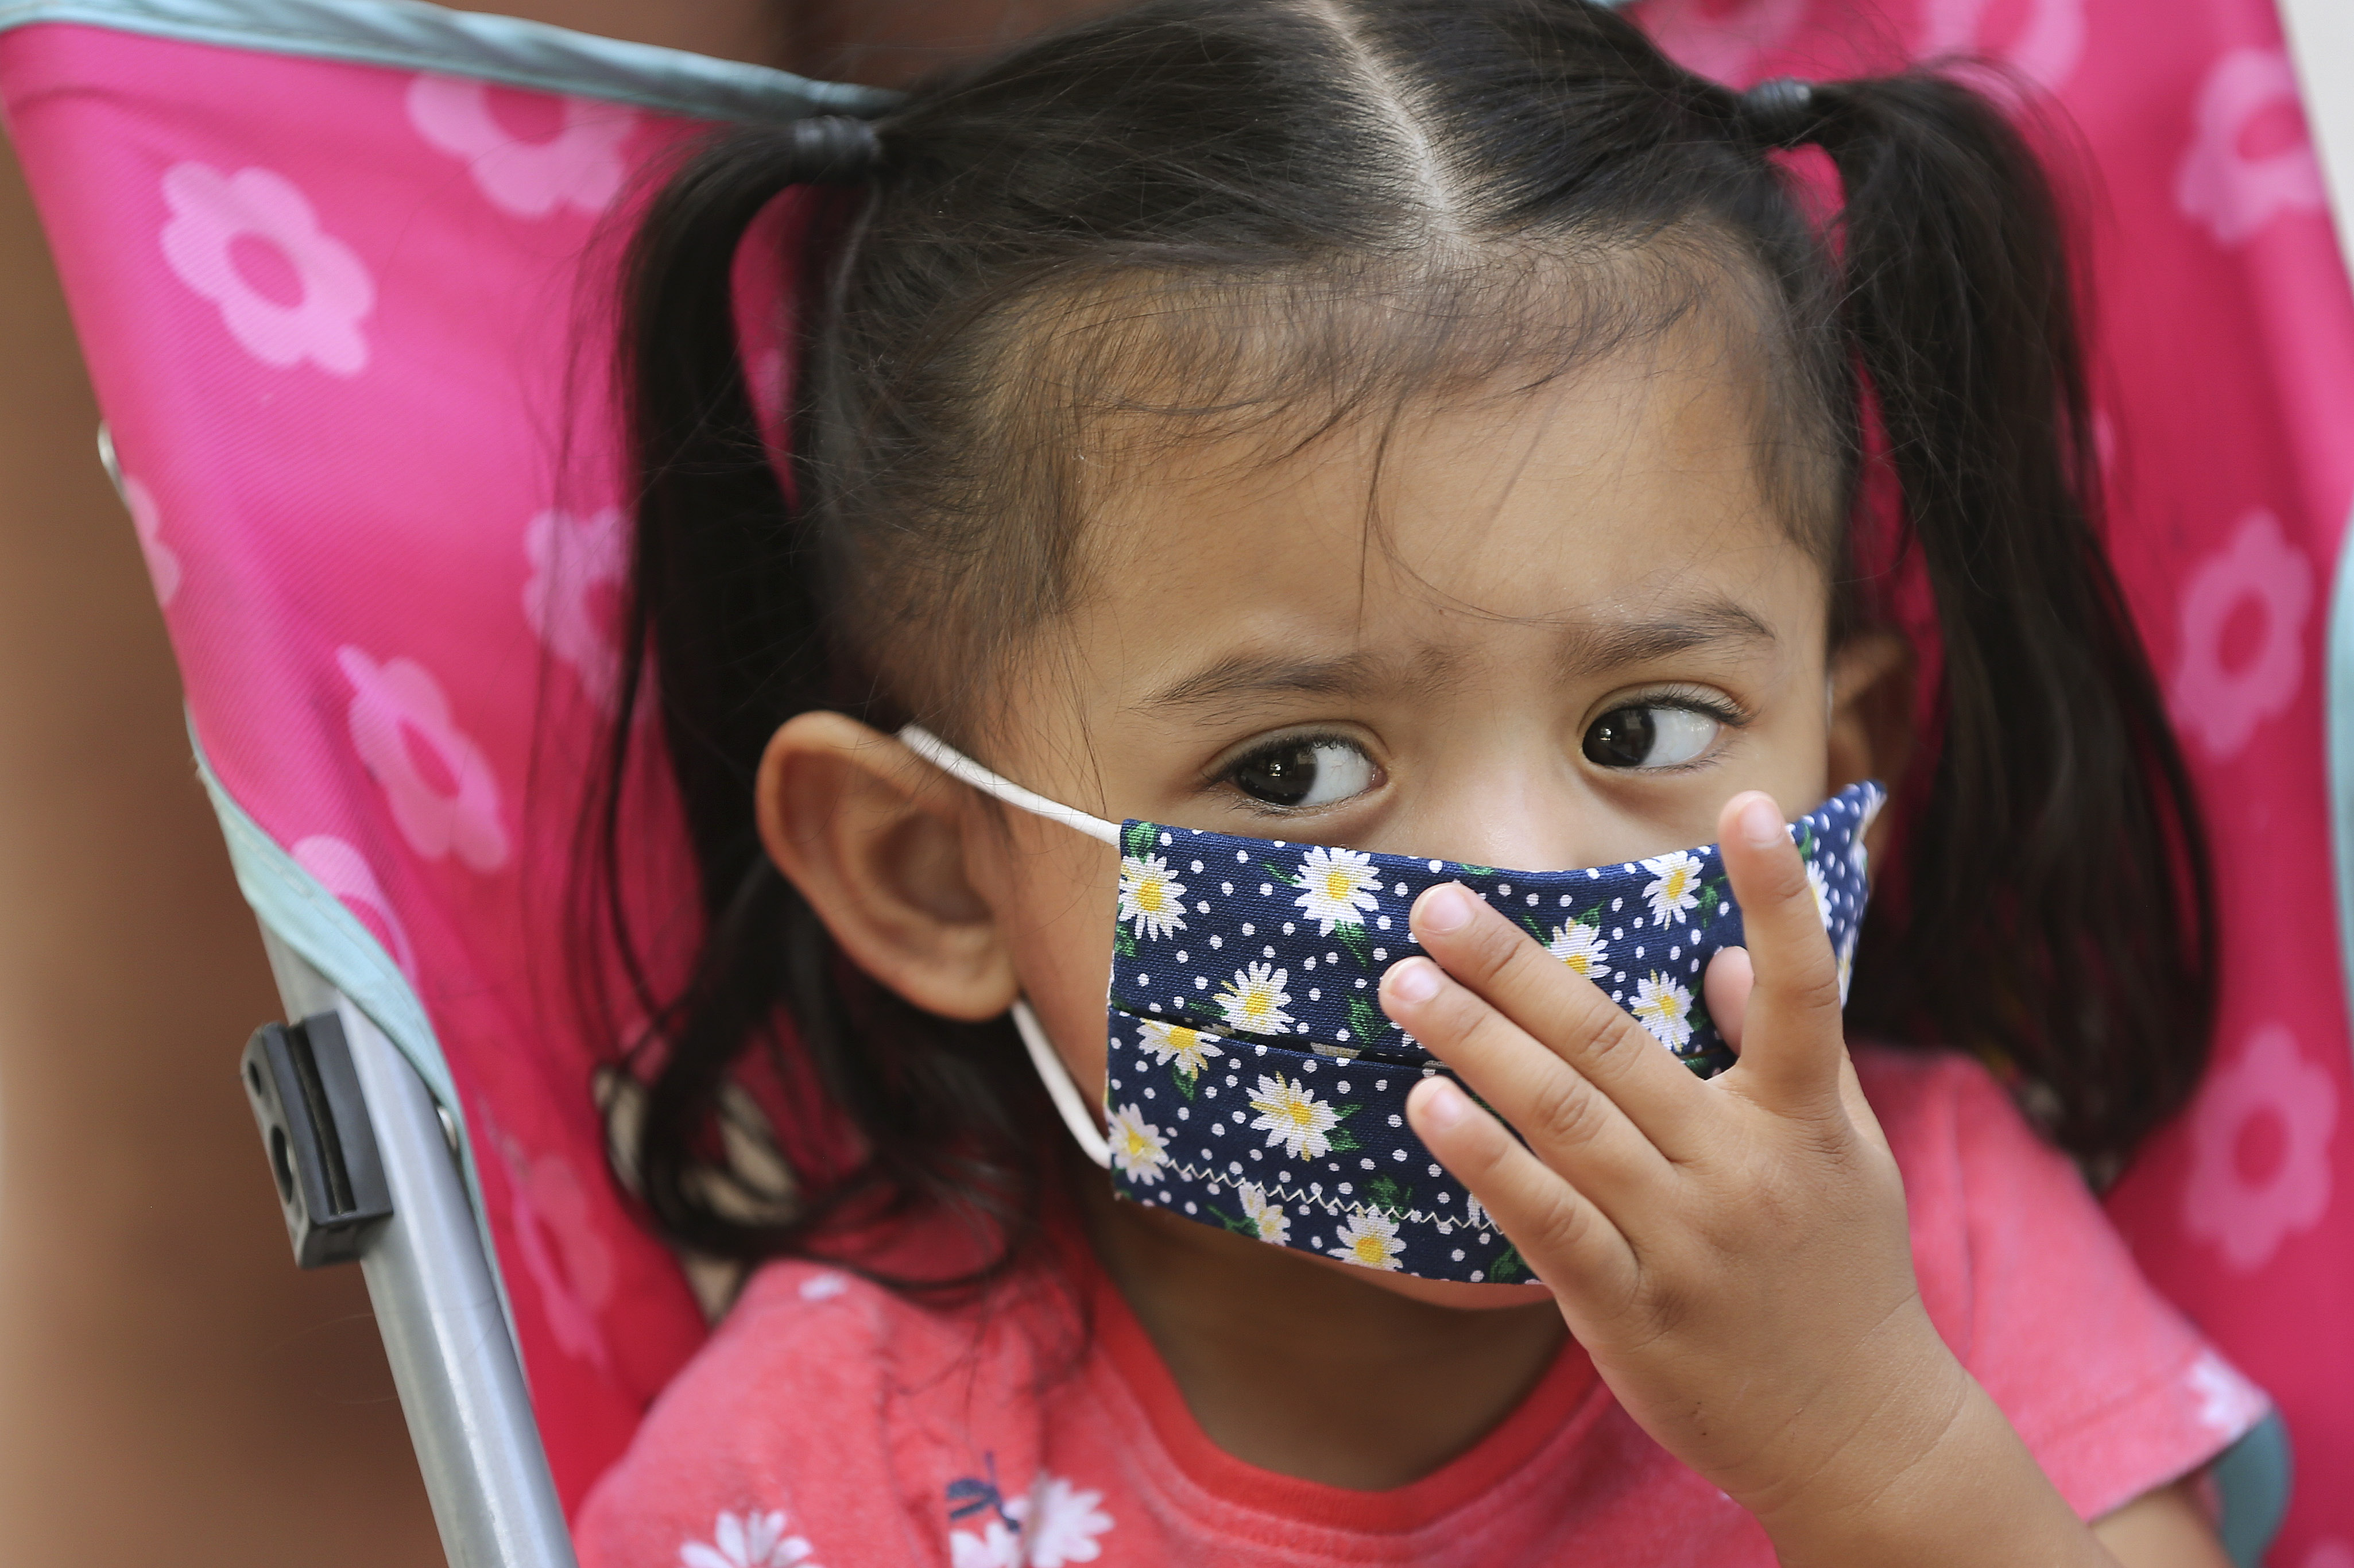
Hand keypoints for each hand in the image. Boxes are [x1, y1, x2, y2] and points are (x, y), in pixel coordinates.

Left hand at [1381, 792, 2106, 1565]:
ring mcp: (1682, 1241)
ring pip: (1566, 1121)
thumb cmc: (1848, 1279)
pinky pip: (1544, 1220)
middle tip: (1436, 904)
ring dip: (1477, 1046)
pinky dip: (1485, 1158)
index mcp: (1802, 1122)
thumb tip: (1719, 965)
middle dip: (1517, 968)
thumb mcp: (1849, 1158)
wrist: (1861, 1442)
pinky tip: (1428, 1105)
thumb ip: (1793, 1055)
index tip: (1749, 804)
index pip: (1800, 990)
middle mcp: (1742, 1171)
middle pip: (1617, 1045)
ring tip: (1404, 985)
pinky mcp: (1630, 1309)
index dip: (1779, 897)